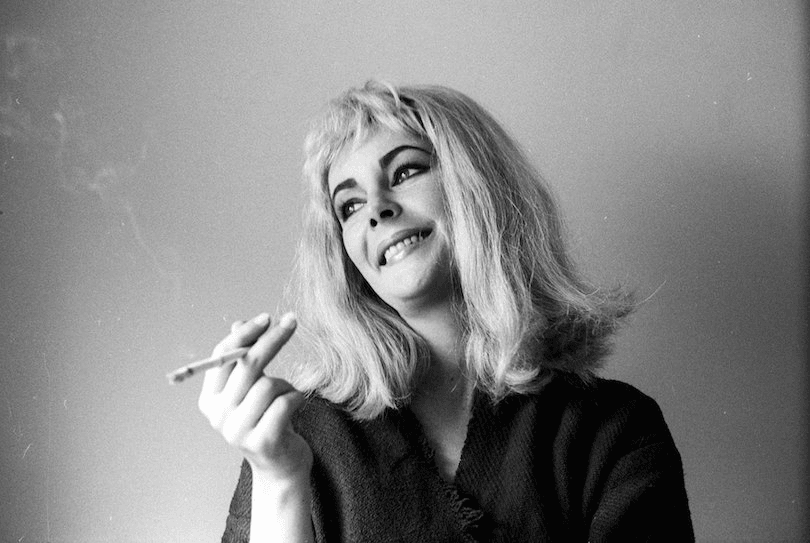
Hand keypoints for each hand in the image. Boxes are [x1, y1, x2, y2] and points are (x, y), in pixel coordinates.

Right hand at [198, 312, 311, 481]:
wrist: (280, 466)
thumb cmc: (267, 419)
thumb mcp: (252, 389)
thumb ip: (243, 360)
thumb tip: (239, 323)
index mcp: (210, 399)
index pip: (222, 356)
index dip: (245, 334)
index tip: (267, 317)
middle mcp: (218, 415)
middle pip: (246, 365)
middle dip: (272, 339)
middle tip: (292, 320)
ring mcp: (237, 431)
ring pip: (268, 385)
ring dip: (286, 384)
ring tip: (288, 396)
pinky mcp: (262, 441)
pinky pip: (285, 403)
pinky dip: (296, 398)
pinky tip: (295, 407)